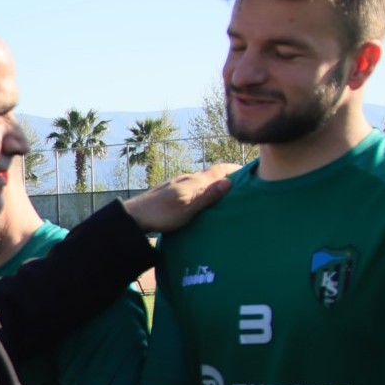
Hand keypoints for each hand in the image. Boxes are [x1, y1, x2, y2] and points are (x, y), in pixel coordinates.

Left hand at [121, 162, 237, 232]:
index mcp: (194, 181)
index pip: (219, 169)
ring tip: (226, 189)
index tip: (250, 170)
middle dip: (228, 174)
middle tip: (243, 181)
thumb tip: (229, 182)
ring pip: (201, 178)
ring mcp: (178, 183)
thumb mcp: (188, 209)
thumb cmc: (162, 215)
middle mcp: (187, 178)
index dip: (234, 168)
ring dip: (215, 181)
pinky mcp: (171, 189)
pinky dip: (203, 187)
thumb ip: (208, 196)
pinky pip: (193, 184)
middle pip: (212, 172)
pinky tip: (202, 196)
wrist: (135, 216)